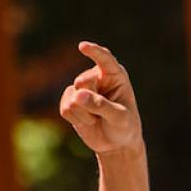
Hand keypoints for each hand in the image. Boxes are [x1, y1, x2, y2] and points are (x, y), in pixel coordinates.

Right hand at [59, 41, 143, 156]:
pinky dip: (76, 119)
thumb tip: (78, 95)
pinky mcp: (70, 101)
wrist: (116, 144)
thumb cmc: (125, 127)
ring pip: (72, 96)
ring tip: (98, 118)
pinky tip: (88, 122)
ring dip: (85, 113)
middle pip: (82, 82)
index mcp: (115, 75)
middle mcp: (97, 77)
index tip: (83, 46)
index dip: (94, 52)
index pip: (104, 59)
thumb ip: (101, 105)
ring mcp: (82, 88)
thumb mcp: (119, 117)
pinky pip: (65, 107)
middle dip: (90, 100)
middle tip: (104, 114)